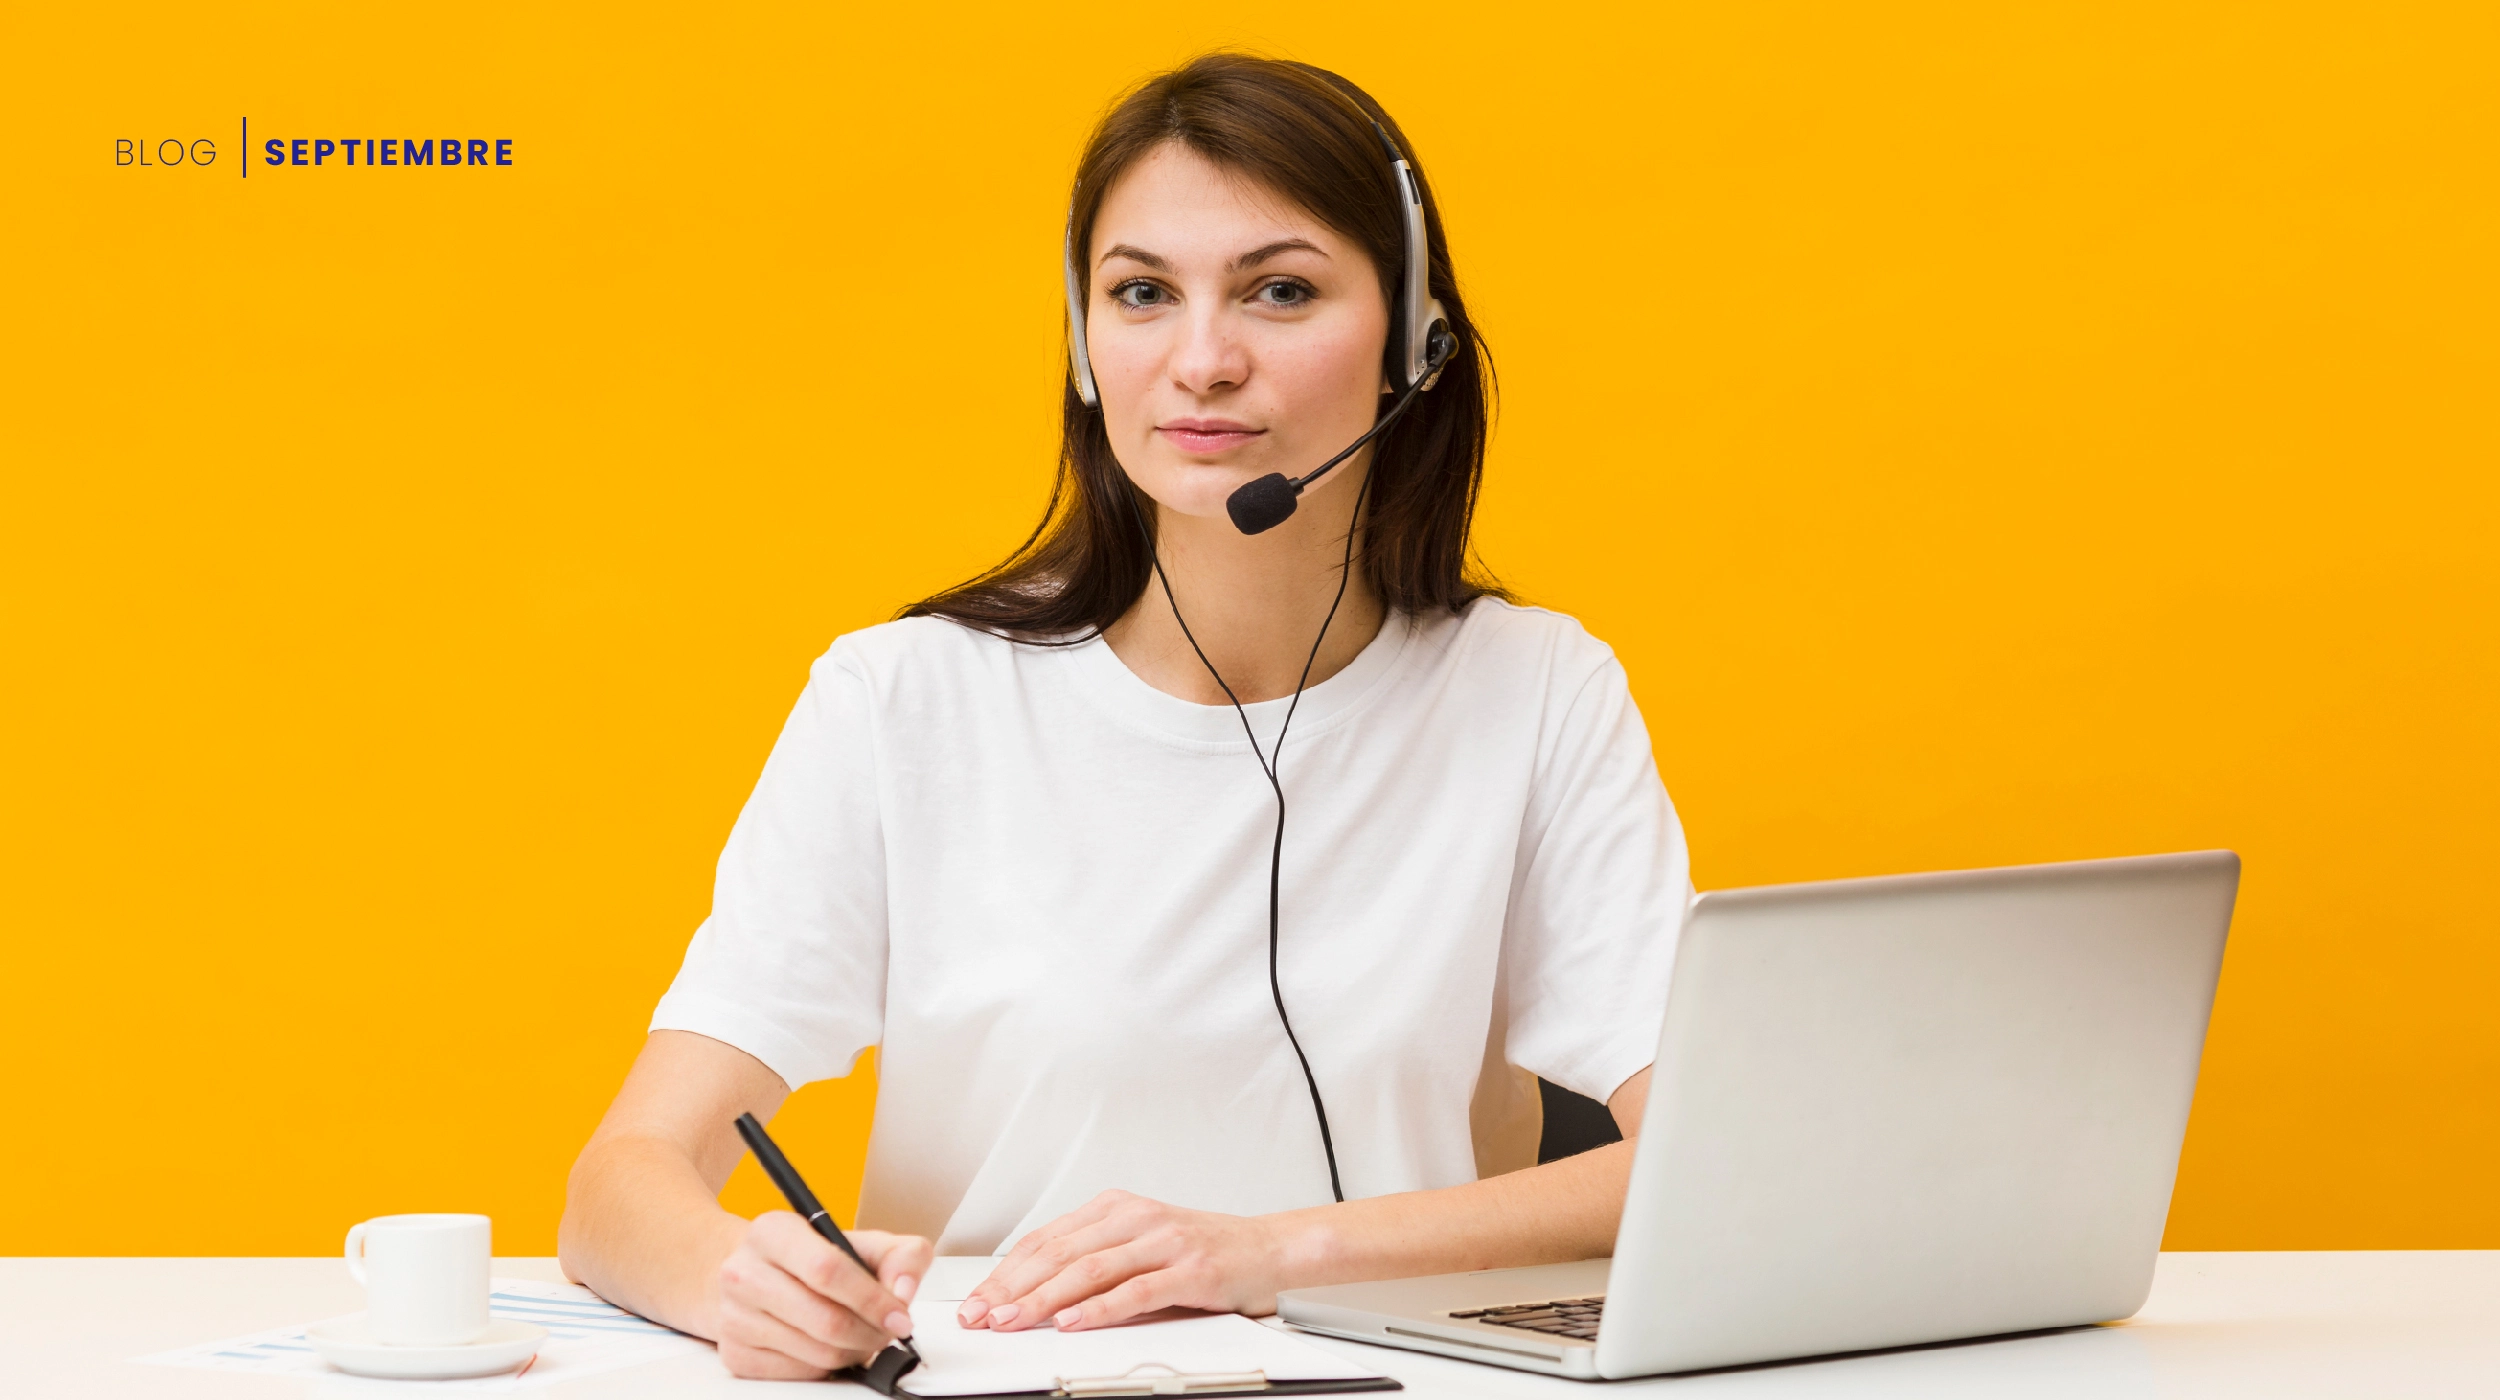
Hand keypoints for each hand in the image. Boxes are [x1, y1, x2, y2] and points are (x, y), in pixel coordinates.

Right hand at [716, 1211, 932, 1378]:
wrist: (755, 1273)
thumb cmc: (811, 1258)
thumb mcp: (859, 1241)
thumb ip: (899, 1255)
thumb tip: (904, 1290)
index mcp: (773, 1231)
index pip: (827, 1269)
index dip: (872, 1298)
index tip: (899, 1316)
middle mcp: (743, 1272)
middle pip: (824, 1319)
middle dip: (870, 1332)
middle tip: (887, 1331)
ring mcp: (734, 1317)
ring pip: (816, 1352)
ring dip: (853, 1352)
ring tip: (861, 1336)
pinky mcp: (735, 1354)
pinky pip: (799, 1374)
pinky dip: (827, 1366)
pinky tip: (831, 1346)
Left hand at [956, 1190, 1296, 1332]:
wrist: (1268, 1248)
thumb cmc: (1202, 1250)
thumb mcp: (1140, 1243)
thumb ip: (1094, 1259)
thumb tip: (1031, 1292)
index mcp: (1116, 1208)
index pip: (1046, 1240)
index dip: (1006, 1272)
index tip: (977, 1299)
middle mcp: (1136, 1218)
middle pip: (1059, 1253)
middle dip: (1012, 1288)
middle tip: (981, 1315)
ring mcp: (1163, 1241)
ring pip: (1089, 1270)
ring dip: (1043, 1299)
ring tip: (1012, 1320)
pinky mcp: (1188, 1269)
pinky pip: (1135, 1290)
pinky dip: (1098, 1308)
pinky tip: (1071, 1321)